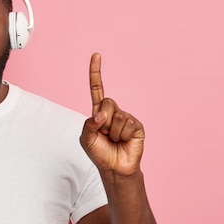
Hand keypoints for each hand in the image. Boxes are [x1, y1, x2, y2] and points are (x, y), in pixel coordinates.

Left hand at [80, 53, 144, 176]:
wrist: (115, 169)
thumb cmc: (100, 153)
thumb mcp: (86, 139)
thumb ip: (89, 124)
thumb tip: (101, 115)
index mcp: (99, 112)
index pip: (97, 88)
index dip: (96, 72)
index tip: (96, 55)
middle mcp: (113, 112)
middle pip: (107, 102)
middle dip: (103, 119)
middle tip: (105, 134)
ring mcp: (126, 118)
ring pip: (117, 115)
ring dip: (113, 131)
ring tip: (115, 140)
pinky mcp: (137, 126)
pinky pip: (127, 123)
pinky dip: (123, 134)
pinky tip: (124, 141)